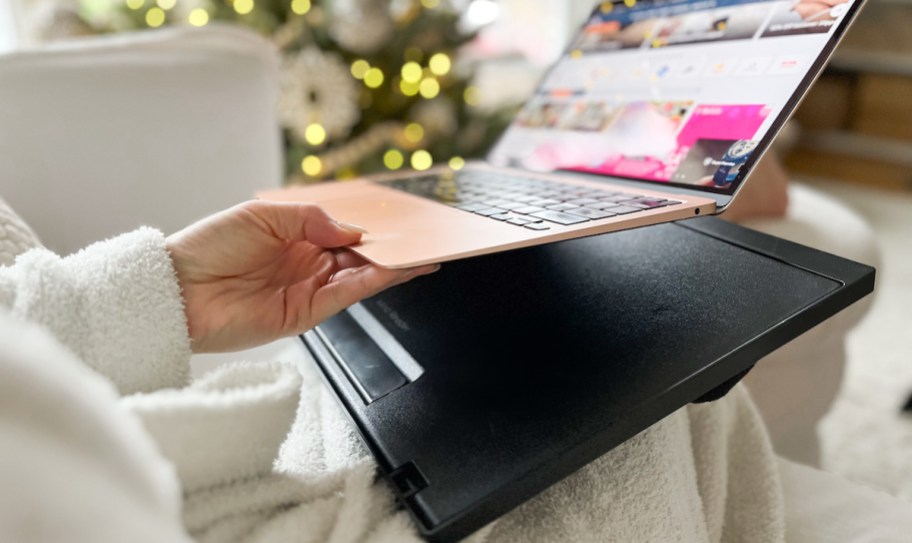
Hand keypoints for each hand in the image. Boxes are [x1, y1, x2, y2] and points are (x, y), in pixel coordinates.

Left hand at [166, 200, 438, 352]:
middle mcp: (306, 265)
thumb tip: (353, 231)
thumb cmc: (209, 247)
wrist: (176, 289)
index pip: (344, 234)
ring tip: (419, 255)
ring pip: (359, 278)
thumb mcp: (264, 216)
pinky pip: (345, 296)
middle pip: (358, 257)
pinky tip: (391, 270)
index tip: (399, 223)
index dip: (371, 229)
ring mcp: (307, 290)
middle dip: (389, 249)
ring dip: (390, 267)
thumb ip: (311, 219)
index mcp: (295, 238)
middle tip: (420, 240)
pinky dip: (371, 284)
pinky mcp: (304, 315)